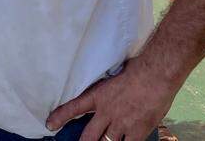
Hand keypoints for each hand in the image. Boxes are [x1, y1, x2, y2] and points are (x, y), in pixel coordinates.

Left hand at [45, 57, 175, 140]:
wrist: (155, 75)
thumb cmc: (137, 69)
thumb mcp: (114, 77)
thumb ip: (108, 90)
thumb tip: (108, 93)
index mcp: (98, 96)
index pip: (73, 108)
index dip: (60, 117)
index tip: (50, 125)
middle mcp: (106, 112)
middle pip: (89, 136)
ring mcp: (121, 124)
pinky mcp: (137, 132)